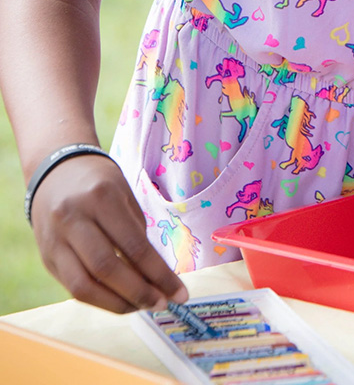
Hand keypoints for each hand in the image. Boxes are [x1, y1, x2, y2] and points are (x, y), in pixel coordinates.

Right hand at [30, 154, 188, 312]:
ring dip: (118, 304)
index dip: (158, 274)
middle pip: (107, 269)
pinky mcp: (47, 258)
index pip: (134, 246)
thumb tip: (156, 277)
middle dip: (139, 293)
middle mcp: (74, 219)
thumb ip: (137, 234)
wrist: (55, 172)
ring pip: (84, 286)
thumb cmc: (99, 184)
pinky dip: (99, 299)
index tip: (179, 292)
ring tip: (143, 306)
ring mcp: (55, 240)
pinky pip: (73, 288)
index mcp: (101, 197)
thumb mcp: (124, 195)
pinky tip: (119, 300)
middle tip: (163, 304)